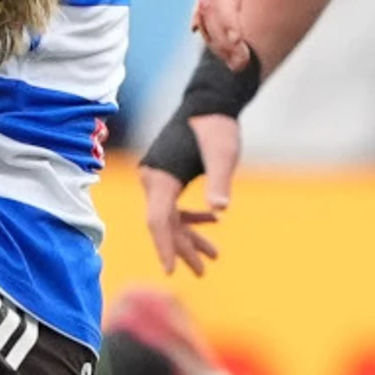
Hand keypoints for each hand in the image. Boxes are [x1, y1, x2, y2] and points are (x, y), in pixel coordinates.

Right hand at [139, 114, 241, 275]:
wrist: (210, 101)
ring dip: (189, 236)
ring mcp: (158, 177)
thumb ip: (218, 183)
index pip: (158, 220)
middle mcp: (153, 178)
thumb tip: (220, 211)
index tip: (171, 271)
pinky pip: (175, 205)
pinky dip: (192, 216)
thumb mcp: (221, 156)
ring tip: (212, 258)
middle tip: (201, 273)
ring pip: (170, 217)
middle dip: (181, 249)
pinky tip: (212, 220)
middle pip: (163, 223)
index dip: (165, 247)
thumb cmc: (216, 127)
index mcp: (161, 177)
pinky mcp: (168, 174)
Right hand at [190, 0, 339, 62]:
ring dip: (216, 38)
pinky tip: (222, 48)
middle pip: (207, 4)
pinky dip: (213, 28)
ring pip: (204, 8)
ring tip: (240, 63)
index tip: (240, 49)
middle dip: (219, 38)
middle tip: (242, 65)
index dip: (226, 22)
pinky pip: (209, 5)